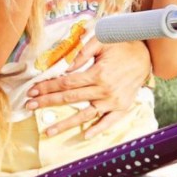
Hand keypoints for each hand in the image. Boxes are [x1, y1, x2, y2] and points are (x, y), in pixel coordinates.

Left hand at [26, 38, 150, 137]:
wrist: (147, 55)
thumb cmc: (121, 44)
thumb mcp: (102, 40)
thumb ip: (83, 52)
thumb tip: (65, 66)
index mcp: (98, 73)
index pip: (66, 83)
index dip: (48, 87)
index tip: (33, 91)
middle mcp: (104, 90)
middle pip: (70, 99)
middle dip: (48, 102)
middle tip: (30, 107)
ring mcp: (113, 101)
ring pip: (85, 115)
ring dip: (65, 124)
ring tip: (48, 131)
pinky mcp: (122, 107)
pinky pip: (109, 122)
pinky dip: (98, 130)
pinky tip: (85, 135)